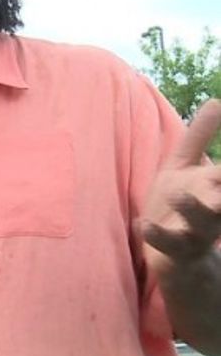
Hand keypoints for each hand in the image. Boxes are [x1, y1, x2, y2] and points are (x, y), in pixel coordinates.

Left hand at [141, 99, 220, 272]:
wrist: (175, 254)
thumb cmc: (181, 203)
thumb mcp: (186, 166)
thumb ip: (200, 136)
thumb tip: (216, 100)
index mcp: (216, 186)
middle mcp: (214, 209)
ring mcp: (196, 231)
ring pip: (202, 222)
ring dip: (193, 208)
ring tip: (178, 195)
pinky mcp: (175, 250)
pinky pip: (169, 245)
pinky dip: (157, 235)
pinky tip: (142, 224)